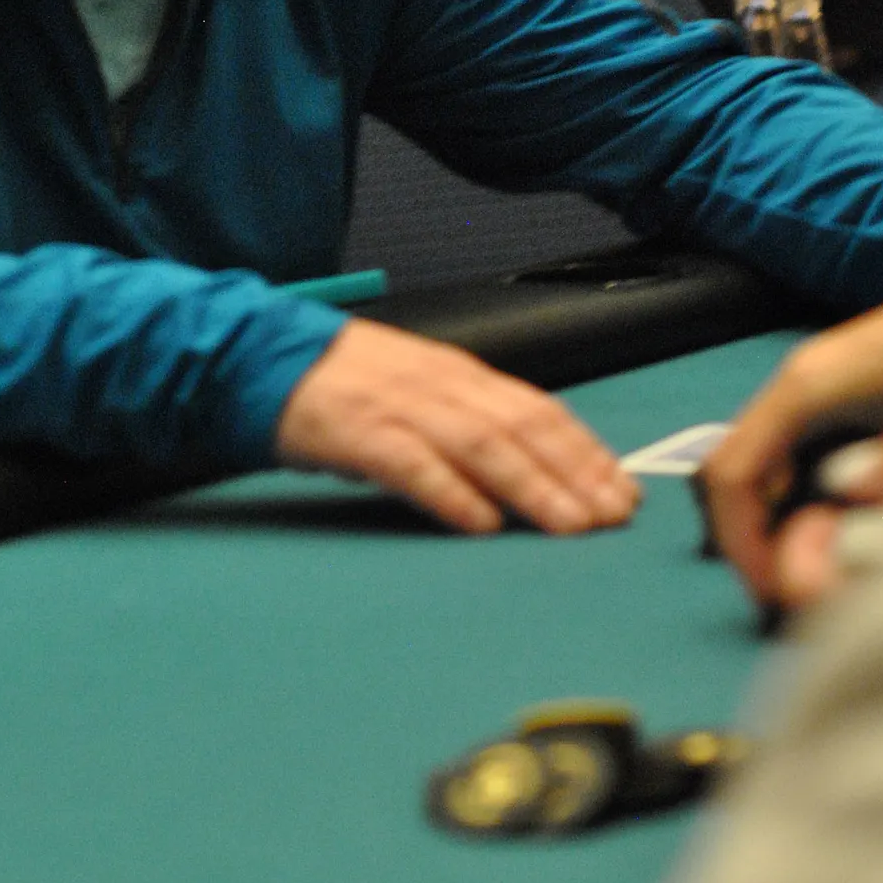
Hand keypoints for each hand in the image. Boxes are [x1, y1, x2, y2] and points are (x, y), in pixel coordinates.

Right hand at [276, 318, 638, 534]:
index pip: (539, 409)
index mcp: (459, 373)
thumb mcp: (417, 389)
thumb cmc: (342, 383)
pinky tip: (482, 525)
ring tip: (569, 526)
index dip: (586, 451)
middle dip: (575, 474)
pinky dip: (451, 494)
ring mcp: (399, 407)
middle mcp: (440, 385)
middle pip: (523, 428)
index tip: (622, 489)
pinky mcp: (357, 433)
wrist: (260, 356)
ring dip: (532, 488)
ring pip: (482, 446)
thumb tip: (531, 468)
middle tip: (613, 517)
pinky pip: (412, 466)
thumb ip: (467, 420)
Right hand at [702, 259, 882, 600]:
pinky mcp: (822, 388)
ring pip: (749, 458)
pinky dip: (782, 490)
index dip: (741, 540)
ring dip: (760, 512)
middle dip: (744, 532)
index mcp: (804, 391)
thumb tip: (852, 558)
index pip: (732, 476)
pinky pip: (777, 446)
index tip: (770, 585)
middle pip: (728, 468)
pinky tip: (818, 517)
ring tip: (794, 559)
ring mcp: (802, 381)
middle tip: (778, 582)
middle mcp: (790, 382)